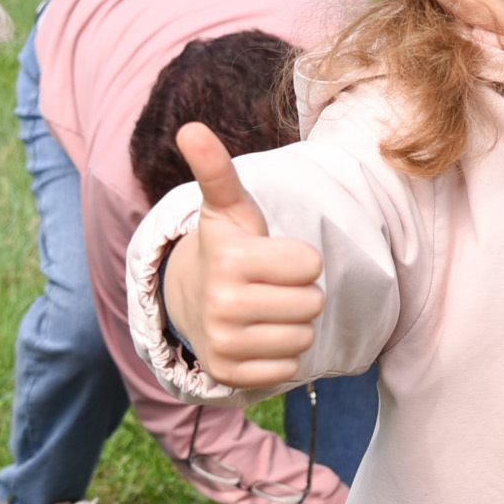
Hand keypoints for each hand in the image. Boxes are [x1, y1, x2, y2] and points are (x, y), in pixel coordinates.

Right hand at [160, 123, 323, 389]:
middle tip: (269, 284)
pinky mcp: (229, 375)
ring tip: (263, 309)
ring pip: (304, 338)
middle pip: (313, 303)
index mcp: (230, 261)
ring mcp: (223, 344)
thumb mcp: (226, 207)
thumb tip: (190, 128)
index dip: (300, 259)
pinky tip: (256, 337)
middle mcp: (222, 305)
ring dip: (292, 324)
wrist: (189, 299)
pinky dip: (279, 355)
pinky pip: (289, 369)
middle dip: (300, 292)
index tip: (272, 256)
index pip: (313, 264)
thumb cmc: (227, 246)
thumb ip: (216, 168)